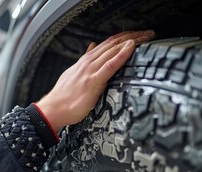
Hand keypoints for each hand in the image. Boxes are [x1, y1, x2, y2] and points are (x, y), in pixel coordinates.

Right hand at [36, 30, 154, 131]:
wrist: (53, 109)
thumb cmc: (64, 97)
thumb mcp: (74, 74)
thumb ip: (85, 60)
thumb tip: (92, 47)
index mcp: (85, 61)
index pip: (107, 44)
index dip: (122, 37)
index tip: (136, 35)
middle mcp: (88, 63)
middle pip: (113, 44)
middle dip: (132, 36)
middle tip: (148, 33)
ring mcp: (90, 71)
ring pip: (113, 50)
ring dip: (131, 41)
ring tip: (146, 37)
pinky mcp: (93, 82)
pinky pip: (110, 65)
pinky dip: (122, 54)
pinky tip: (131, 47)